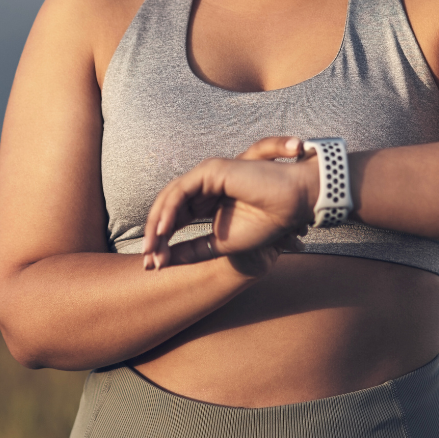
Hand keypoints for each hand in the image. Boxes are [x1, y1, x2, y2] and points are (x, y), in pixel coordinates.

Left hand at [141, 137, 317, 271]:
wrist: (291, 207)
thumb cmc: (265, 223)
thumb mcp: (220, 245)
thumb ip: (193, 250)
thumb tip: (162, 262)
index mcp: (208, 201)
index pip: (176, 219)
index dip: (162, 241)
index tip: (153, 266)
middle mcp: (204, 186)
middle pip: (168, 208)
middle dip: (154, 234)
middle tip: (147, 261)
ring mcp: (207, 176)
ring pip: (170, 199)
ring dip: (157, 225)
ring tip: (152, 249)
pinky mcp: (211, 170)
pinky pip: (181, 191)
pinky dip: (169, 212)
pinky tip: (163, 231)